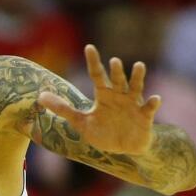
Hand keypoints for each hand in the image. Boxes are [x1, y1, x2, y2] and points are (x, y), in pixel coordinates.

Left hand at [37, 44, 160, 155]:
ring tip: (138, 66)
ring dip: (137, 78)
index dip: (93, 62)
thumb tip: (40, 97)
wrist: (124, 147)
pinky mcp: (145, 117)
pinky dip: (152, 103)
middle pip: (117, 80)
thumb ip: (63, 109)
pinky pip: (149, 108)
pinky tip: (155, 98)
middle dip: (115, 72)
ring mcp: (133, 105)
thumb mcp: (81, 122)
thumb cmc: (103, 131)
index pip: (97, 75)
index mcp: (104, 96)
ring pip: (136, 88)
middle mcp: (119, 96)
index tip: (89, 47)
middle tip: (113, 61)